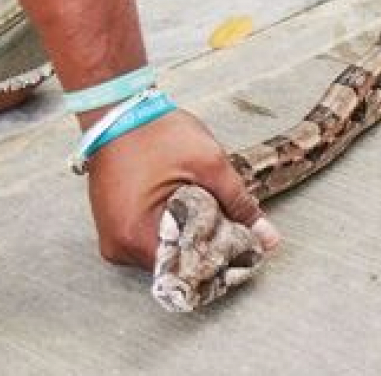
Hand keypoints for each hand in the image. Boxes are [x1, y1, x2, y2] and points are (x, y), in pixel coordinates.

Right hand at [85, 108, 280, 267]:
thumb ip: (239, 203)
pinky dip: (171, 229)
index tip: (241, 249)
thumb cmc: (157, 132)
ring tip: (209, 213)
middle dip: (206, 250)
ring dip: (188, 239)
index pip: (187, 272)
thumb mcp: (209, 164)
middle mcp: (119, 247)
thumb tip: (268, 238)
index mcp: (136, 236)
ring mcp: (112, 238)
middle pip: (175, 265)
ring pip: (163, 253)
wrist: (117, 110)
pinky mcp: (113, 226)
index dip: (220, 262)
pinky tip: (187, 209)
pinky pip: (148, 240)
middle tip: (230, 227)